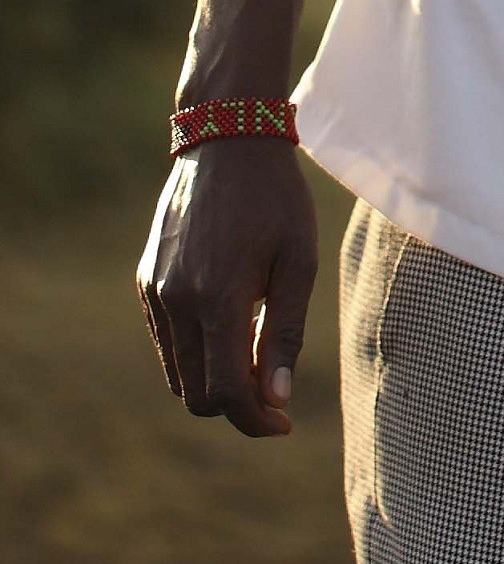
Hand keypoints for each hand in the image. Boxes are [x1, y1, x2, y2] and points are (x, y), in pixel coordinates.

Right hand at [136, 141, 316, 436]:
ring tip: (256, 354)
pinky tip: (230, 326)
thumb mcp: (298, 261)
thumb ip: (284, 333)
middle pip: (197, 394)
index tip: (284, 424)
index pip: (226, 392)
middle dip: (236, 406)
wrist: (227, 140)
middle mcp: (176, 301)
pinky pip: (167, 342)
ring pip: (178, 373)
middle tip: (274, 394)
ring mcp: (155, 292)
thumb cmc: (276, 198)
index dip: (255, 420)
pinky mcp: (146, 281)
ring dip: (214, 381)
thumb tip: (276, 400)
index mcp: (218, 299)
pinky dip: (195, 353)